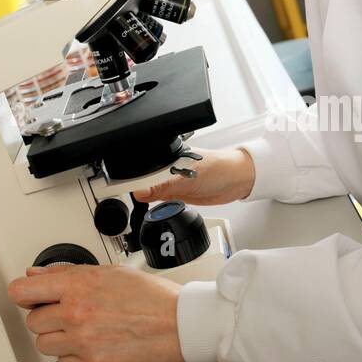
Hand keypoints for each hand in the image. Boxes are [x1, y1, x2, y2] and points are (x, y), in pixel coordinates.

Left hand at [7, 263, 185, 361]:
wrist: (180, 325)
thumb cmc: (152, 298)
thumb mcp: (109, 272)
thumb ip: (67, 274)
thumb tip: (36, 275)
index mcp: (78, 285)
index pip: (22, 291)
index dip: (25, 295)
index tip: (30, 298)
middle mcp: (76, 313)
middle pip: (33, 322)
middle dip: (49, 318)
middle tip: (71, 314)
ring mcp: (83, 341)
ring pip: (45, 345)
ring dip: (60, 339)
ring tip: (85, 330)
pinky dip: (75, 357)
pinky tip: (94, 344)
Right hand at [132, 145, 254, 205]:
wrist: (238, 180)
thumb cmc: (218, 168)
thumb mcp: (186, 178)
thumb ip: (162, 186)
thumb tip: (139, 191)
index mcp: (168, 155)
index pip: (143, 167)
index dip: (132, 178)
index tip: (124, 189)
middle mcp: (169, 167)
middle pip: (144, 180)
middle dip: (137, 189)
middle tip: (134, 199)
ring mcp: (174, 181)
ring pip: (152, 191)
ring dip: (148, 198)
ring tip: (143, 203)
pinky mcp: (179, 193)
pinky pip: (163, 199)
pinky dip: (159, 204)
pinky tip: (157, 206)